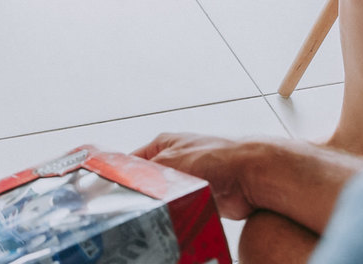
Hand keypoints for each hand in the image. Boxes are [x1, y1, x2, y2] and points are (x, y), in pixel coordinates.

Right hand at [132, 133, 254, 219]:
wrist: (249, 175)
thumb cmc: (216, 156)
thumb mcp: (169, 162)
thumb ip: (145, 173)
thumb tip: (129, 184)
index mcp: (165, 144)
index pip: (133, 160)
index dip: (123, 175)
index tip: (113, 191)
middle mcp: (176, 160)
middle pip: (149, 182)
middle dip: (145, 194)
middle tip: (137, 206)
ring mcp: (189, 179)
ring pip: (166, 198)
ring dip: (165, 205)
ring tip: (160, 211)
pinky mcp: (201, 198)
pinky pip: (182, 209)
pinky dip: (178, 215)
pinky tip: (174, 218)